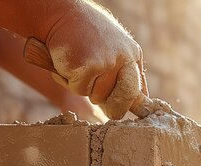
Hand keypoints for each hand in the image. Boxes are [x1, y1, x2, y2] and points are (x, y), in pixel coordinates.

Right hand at [46, 1, 146, 118]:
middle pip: (125, 100)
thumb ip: (123, 75)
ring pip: (96, 96)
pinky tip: (66, 60)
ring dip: (82, 86)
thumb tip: (138, 105)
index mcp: (132, 55)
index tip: (139, 116)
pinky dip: (67, 79)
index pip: (139, 90)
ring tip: (76, 63)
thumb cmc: (83, 33)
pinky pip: (78, 89)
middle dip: (114, 108)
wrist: (60, 13)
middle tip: (103, 104)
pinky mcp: (88, 67)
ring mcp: (107, 63)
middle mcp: (124, 59)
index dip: (138, 107)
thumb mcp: (112, 50)